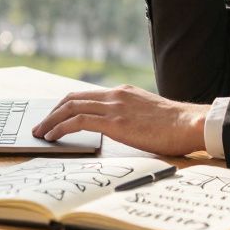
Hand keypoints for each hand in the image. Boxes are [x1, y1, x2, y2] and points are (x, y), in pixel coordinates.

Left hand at [30, 85, 209, 156]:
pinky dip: (60, 128)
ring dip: (50, 120)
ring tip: (40, 133)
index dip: (66, 105)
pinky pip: (78, 121)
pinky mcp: (115, 122)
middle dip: (52, 111)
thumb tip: (122, 130)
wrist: (189, 123)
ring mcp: (114, 107)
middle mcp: (115, 95)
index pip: (86, 95)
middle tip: (41, 125)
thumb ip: (131, 116)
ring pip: (70, 107)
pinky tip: (53, 137)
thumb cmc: (175, 126)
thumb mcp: (148, 114)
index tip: (55, 116)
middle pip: (72, 97)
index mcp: (123, 92)